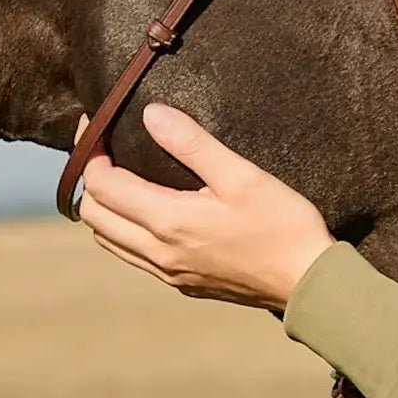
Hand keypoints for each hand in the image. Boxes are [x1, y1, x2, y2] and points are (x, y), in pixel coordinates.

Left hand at [74, 104, 334, 310]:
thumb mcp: (242, 176)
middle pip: (94, 215)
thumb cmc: (283, 226)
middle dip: (90, 179)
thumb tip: (152, 114)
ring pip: (108, 240)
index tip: (97, 126)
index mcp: (169, 221)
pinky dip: (123, 231)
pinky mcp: (183, 284)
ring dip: (104, 208)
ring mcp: (169, 272)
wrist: (309, 281)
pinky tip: (147, 213)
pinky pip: (133, 256)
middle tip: (104, 150)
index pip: (101, 185)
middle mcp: (159, 251)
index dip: (89, 152)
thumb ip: (193, 144)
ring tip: (121, 178)